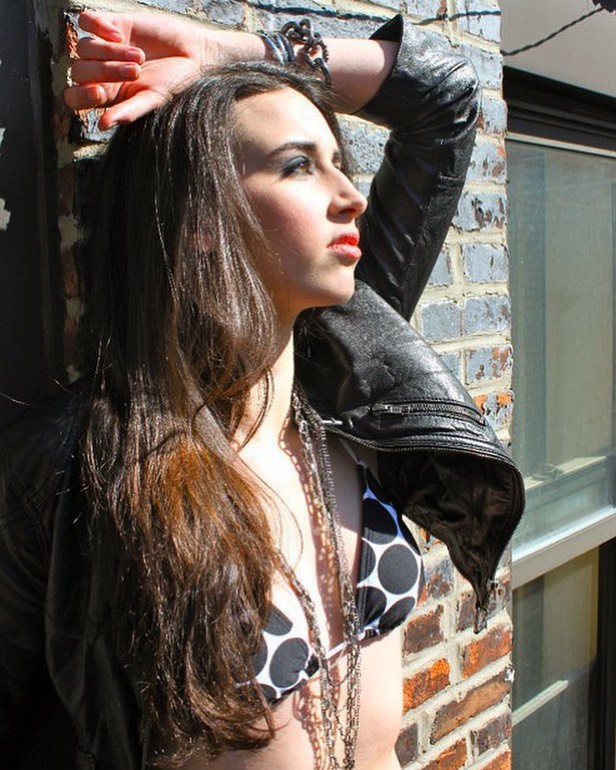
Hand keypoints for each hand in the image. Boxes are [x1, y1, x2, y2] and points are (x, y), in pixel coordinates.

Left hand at [65, 10, 257, 129]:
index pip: (75, 97)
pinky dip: (98, 26)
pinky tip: (119, 35)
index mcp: (107, 95)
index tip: (99, 92)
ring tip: (139, 56)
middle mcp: (101, 71)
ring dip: (110, 52)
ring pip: (85, 47)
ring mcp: (104, 47)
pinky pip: (87, 21)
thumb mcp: (153, 100)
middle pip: (80, 70)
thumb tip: (102, 125)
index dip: (80, 95)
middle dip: (107, 71)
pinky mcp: (111, 23)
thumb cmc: (174, 83)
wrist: (193, 55)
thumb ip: (128, 111)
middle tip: (136, 72)